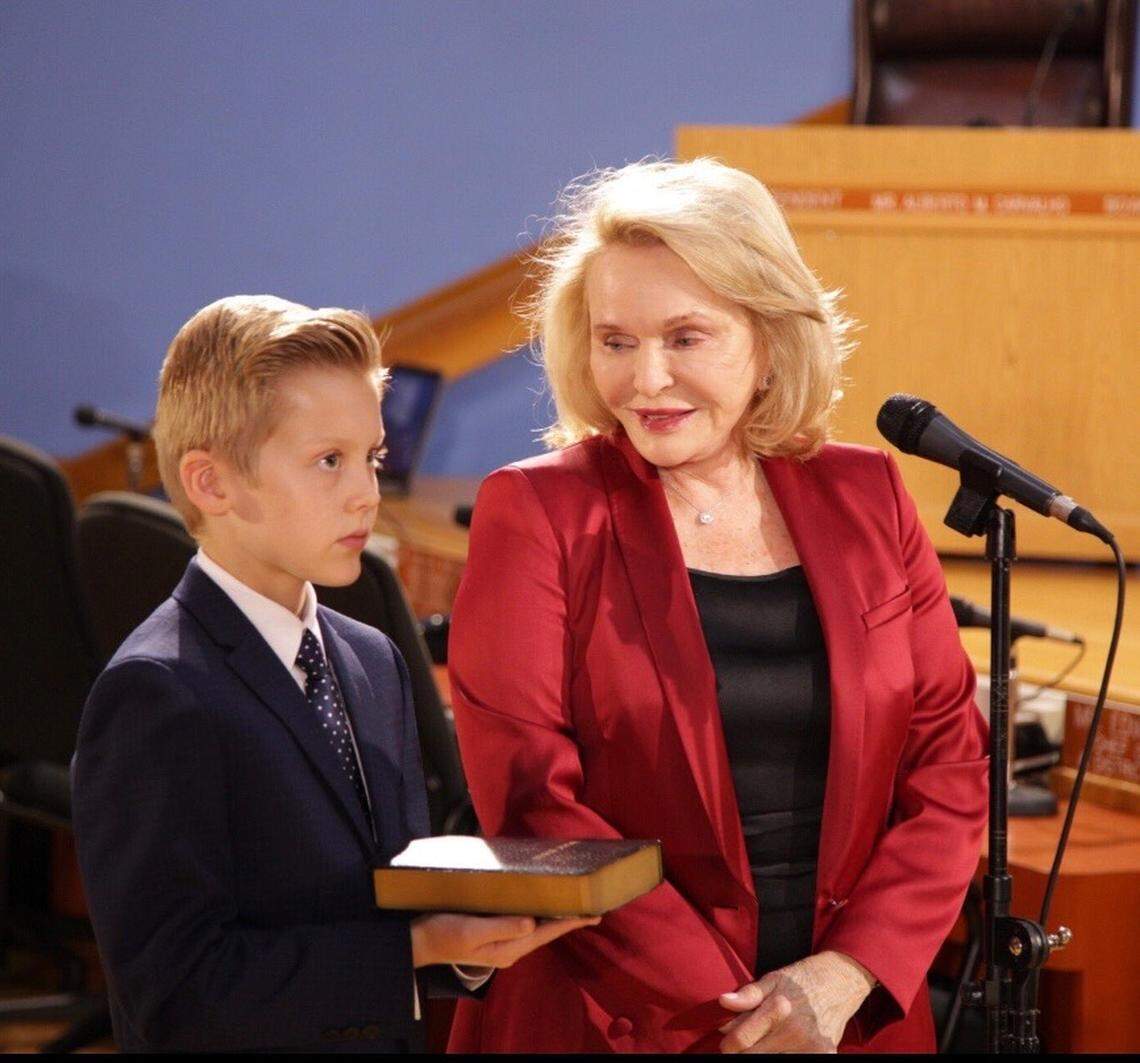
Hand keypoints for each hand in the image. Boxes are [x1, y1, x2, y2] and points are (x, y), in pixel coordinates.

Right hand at [410, 912, 599, 968]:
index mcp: (507, 948)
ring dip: (555, 917)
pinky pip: (523, 925)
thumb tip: (532, 923)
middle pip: (546, 932)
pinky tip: (541, 907)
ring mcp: (501, 943)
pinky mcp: (493, 935)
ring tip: (573, 907)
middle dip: (569, 920)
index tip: (595, 914)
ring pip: (537, 929)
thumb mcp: (471, 930)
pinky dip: (538, 915)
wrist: (419, 941)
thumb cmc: (443, 933)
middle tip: (592, 908)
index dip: (571, 923)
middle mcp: (509, 948)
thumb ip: (502, 927)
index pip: (547, 933)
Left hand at [717, 951, 875, 1053]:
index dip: (728, 1045)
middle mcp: (796, 1030)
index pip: (740, 1040)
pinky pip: (796, 1062)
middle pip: (754, 1057)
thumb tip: (723, 1002)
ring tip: (766, 1043)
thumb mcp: (772, 980)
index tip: (728, 1044)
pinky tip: (782, 1046)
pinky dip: (784, 1056)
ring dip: (765, 1055)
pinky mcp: (825, 1055)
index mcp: (779, 1008)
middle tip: (745, 1045)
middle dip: (745, 1052)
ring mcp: (812, 1046)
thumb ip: (747, 995)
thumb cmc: (800, 980)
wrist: (839, 983)